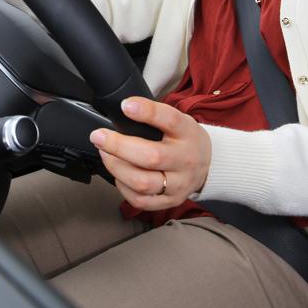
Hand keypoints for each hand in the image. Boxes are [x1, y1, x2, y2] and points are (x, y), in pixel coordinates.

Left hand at [89, 97, 211, 209]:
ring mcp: (178, 184)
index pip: (169, 120)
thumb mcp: (178, 120)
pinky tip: (118, 174)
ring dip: (116, 167)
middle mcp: (185, 160)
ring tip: (105, 154)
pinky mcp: (170, 201)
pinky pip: (140, 200)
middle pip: (152, 156)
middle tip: (99, 136)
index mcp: (187, 133)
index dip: (147, 112)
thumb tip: (121, 110)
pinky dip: (123, 186)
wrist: (208, 166)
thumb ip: (155, 116)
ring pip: (143, 182)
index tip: (126, 106)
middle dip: (119, 146)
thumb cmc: (185, 139)